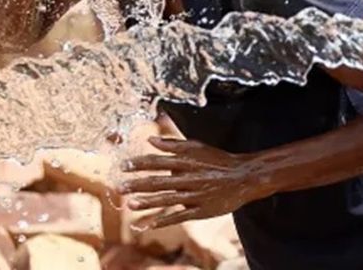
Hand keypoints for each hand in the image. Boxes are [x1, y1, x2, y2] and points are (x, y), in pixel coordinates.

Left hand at [120, 137, 270, 228]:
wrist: (244, 177)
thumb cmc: (218, 160)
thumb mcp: (197, 146)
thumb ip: (173, 144)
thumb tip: (150, 139)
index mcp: (187, 161)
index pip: (158, 161)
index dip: (140, 163)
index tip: (123, 166)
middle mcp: (189, 177)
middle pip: (159, 181)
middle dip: (138, 184)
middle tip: (119, 187)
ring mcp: (195, 195)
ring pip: (167, 199)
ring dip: (148, 202)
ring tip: (130, 204)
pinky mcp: (201, 210)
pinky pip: (180, 216)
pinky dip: (164, 220)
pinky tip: (149, 224)